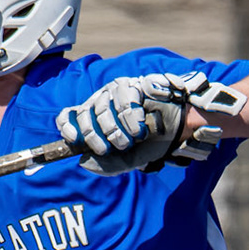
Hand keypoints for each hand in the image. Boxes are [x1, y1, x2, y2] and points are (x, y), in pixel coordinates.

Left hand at [55, 72, 241, 174]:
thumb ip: (105, 165)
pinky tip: (141, 128)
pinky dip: (131, 119)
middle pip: (85, 115)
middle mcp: (102, 101)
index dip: (67, 126)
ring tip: (133, 139)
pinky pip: (124, 101)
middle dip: (96, 136)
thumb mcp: (127, 160)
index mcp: (95, 118)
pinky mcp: (134, 85)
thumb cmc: (152, 144)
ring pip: (102, 108)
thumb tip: (82, 162)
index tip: (73, 139)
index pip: (69, 116)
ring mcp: (117, 91)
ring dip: (116, 130)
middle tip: (113, 147)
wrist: (181, 132)